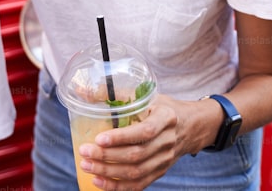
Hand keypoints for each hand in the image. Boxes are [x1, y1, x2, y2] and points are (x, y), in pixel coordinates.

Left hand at [77, 94, 208, 189]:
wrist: (190, 125)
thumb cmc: (161, 107)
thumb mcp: (145, 95)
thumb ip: (116, 93)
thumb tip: (81, 91)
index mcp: (166, 117)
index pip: (145, 131)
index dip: (121, 137)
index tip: (99, 138)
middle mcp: (168, 141)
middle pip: (137, 155)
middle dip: (107, 157)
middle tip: (85, 152)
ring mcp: (165, 159)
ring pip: (136, 173)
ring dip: (109, 173)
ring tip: (87, 166)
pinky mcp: (160, 172)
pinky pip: (139, 185)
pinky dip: (117, 187)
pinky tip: (99, 182)